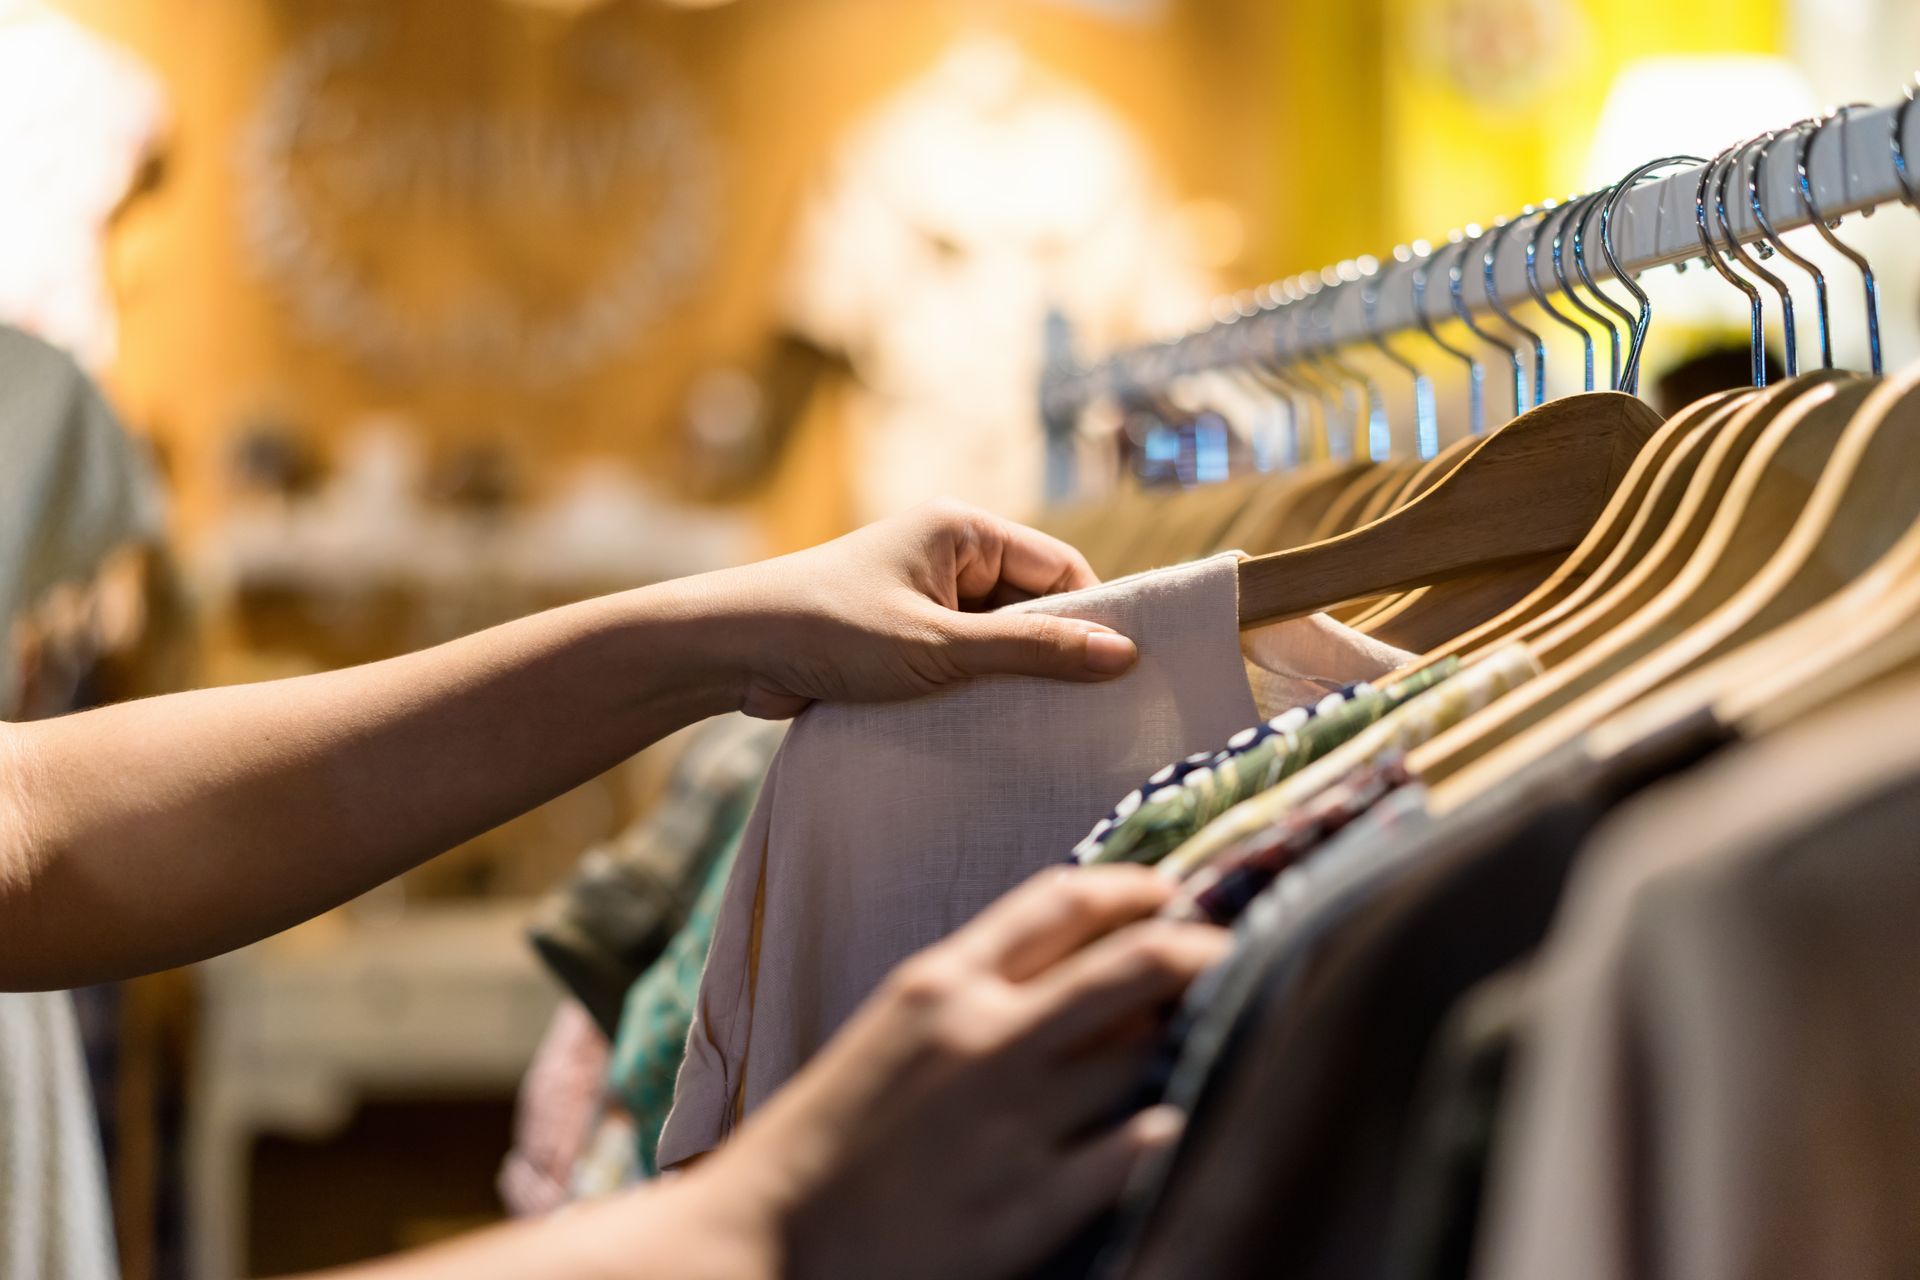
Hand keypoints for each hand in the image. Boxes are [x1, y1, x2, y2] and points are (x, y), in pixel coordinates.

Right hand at [695, 866, 1228, 1279]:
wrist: (762, 1243)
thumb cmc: (826, 1142)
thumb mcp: (890, 1036)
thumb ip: (975, 996)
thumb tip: (1082, 981)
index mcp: (940, 983)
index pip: (1060, 900)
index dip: (1133, 888)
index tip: (1173, 895)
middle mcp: (984, 1036)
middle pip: (1133, 962)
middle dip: (1202, 949)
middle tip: (1239, 953)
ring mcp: (1011, 1120)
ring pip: (1149, 1049)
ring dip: (1196, 1038)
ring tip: (1227, 1036)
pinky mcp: (1030, 1206)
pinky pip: (1142, 1147)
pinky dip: (1178, 1126)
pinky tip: (1195, 1122)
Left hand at [703, 501, 1138, 717]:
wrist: (730, 652)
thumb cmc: (830, 632)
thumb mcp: (940, 647)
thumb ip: (1032, 652)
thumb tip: (1124, 654)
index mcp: (965, 530)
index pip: (1061, 569)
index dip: (1092, 619)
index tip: (1121, 675)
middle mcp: (949, 554)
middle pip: (1034, 606)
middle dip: (1051, 655)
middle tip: (1086, 712)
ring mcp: (925, 595)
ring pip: (998, 640)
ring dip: (1009, 679)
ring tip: (1036, 725)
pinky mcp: (903, 635)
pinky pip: (963, 660)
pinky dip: (975, 690)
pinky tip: (990, 728)